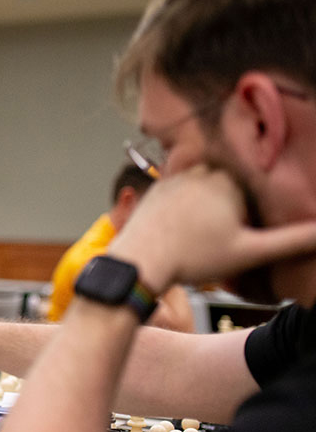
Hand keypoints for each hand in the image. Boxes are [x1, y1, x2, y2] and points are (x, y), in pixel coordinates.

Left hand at [109, 165, 315, 294]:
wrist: (139, 260)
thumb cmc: (194, 258)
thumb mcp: (250, 251)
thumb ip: (291, 240)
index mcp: (229, 181)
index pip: (254, 186)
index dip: (254, 208)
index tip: (245, 229)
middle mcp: (202, 171)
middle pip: (229, 183)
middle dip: (233, 203)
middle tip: (225, 232)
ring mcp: (176, 177)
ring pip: (204, 184)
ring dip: (209, 202)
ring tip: (206, 231)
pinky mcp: (157, 188)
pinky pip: (180, 190)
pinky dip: (186, 204)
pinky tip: (185, 225)